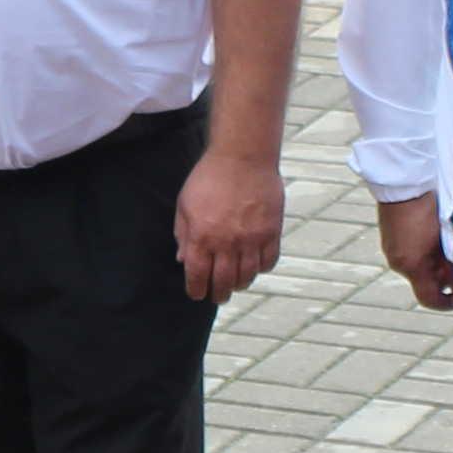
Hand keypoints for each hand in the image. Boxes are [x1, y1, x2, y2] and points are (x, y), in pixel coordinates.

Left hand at [174, 147, 282, 301]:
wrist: (242, 156)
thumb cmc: (210, 177)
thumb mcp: (185, 204)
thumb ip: (183, 234)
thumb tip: (182, 259)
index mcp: (201, 237)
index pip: (197, 276)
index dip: (196, 290)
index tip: (197, 294)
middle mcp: (226, 243)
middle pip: (223, 282)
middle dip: (219, 294)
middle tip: (218, 296)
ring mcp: (251, 239)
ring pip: (247, 276)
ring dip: (240, 284)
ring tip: (236, 284)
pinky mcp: (271, 232)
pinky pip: (268, 261)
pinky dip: (261, 268)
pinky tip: (255, 265)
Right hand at [375, 191, 452, 310]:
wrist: (402, 180)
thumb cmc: (427, 206)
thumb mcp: (447, 234)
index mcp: (412, 266)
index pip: (431, 299)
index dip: (449, 302)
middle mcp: (399, 262)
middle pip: (426, 282)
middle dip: (445, 278)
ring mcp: (392, 249)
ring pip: (419, 267)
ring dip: (436, 263)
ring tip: (452, 247)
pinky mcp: (390, 237)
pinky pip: (410, 253)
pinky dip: (424, 251)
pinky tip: (436, 235)